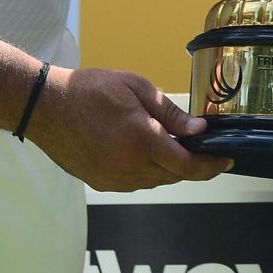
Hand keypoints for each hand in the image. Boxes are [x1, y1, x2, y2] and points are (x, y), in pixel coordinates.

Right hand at [28, 67, 231, 190]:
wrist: (45, 106)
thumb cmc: (90, 90)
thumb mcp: (137, 88)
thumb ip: (171, 113)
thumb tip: (199, 131)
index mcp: (142, 140)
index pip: (189, 165)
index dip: (212, 166)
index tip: (227, 159)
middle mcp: (130, 166)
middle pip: (175, 175)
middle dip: (192, 163)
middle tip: (200, 146)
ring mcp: (114, 179)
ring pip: (155, 181)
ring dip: (169, 168)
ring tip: (169, 144)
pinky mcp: (102, 183)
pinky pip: (135, 183)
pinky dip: (147, 171)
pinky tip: (142, 151)